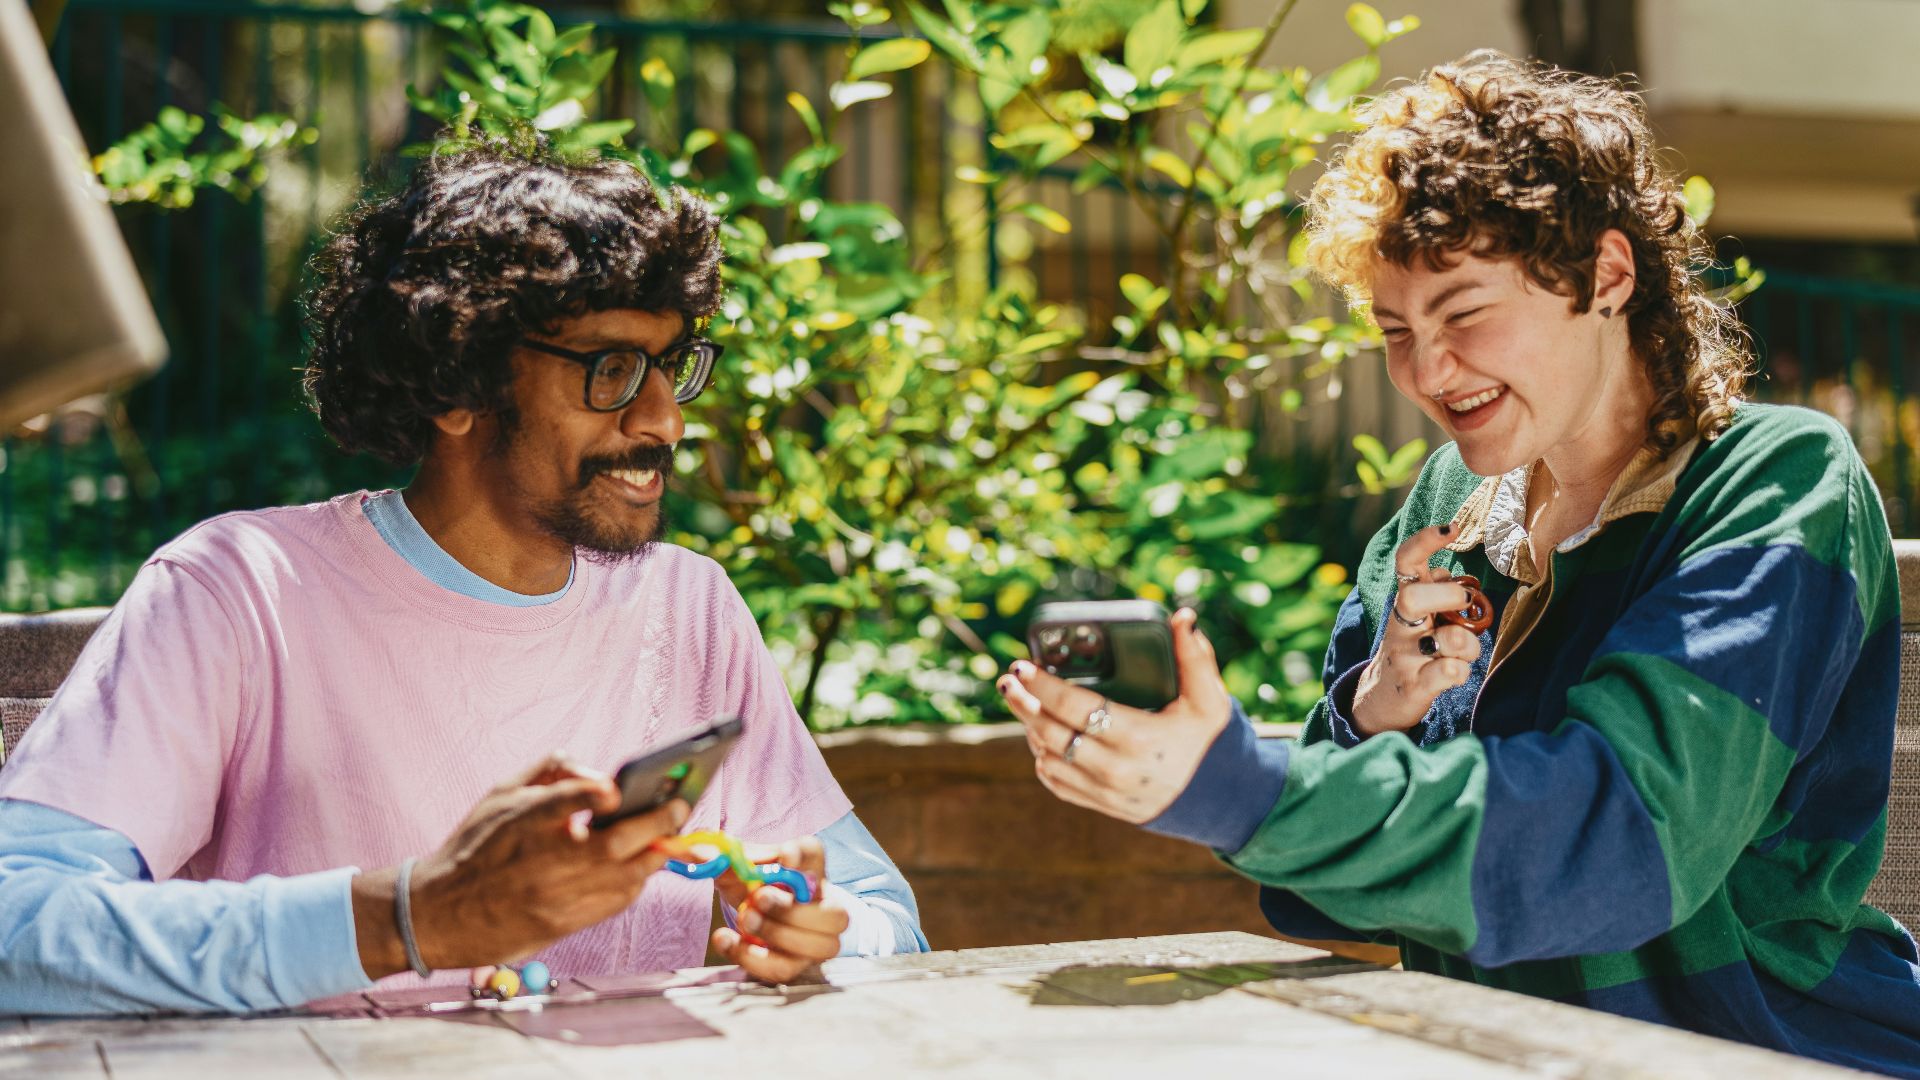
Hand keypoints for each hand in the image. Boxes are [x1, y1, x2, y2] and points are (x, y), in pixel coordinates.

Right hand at [352, 751, 687, 978]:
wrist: (437, 914)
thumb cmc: (474, 846)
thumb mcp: (500, 793)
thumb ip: (552, 770)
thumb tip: (602, 775)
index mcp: (520, 821)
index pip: (560, 802)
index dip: (591, 794)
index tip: (616, 788)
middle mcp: (539, 861)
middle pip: (612, 844)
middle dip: (657, 823)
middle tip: (679, 807)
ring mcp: (553, 897)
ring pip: (624, 877)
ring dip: (654, 854)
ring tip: (666, 836)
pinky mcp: (561, 924)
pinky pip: (614, 902)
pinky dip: (635, 882)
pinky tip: (641, 866)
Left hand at [709, 836, 848, 983]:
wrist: (744, 909)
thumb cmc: (748, 882)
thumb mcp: (734, 865)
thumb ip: (721, 859)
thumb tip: (704, 856)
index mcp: (807, 869)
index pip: (816, 854)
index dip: (802, 856)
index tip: (783, 856)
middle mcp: (822, 905)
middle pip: (837, 915)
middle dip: (794, 910)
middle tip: (758, 899)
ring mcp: (814, 940)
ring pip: (819, 948)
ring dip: (778, 935)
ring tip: (744, 920)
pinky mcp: (795, 963)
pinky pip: (785, 969)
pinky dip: (752, 958)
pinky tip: (727, 940)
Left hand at [998, 607, 1231, 823]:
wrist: (1221, 799)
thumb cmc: (1210, 742)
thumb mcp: (1210, 699)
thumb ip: (1194, 657)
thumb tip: (1182, 617)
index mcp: (1138, 738)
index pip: (1076, 709)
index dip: (1043, 686)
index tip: (1023, 666)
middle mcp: (1116, 769)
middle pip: (1051, 734)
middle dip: (1023, 704)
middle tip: (1009, 680)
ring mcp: (1105, 791)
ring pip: (1048, 758)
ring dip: (1029, 728)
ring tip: (1022, 701)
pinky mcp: (1101, 804)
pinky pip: (1057, 782)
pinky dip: (1042, 757)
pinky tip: (1039, 735)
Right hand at [1350, 524, 1484, 737]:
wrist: (1383, 698)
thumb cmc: (1414, 649)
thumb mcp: (1418, 616)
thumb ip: (1433, 591)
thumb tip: (1445, 571)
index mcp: (1403, 601)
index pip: (1406, 561)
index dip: (1426, 540)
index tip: (1453, 527)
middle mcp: (1399, 625)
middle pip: (1413, 597)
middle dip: (1449, 596)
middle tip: (1466, 605)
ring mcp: (1404, 657)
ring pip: (1446, 640)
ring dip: (1468, 645)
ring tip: (1465, 652)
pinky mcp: (1413, 687)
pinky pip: (1446, 673)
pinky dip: (1459, 671)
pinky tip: (1455, 672)